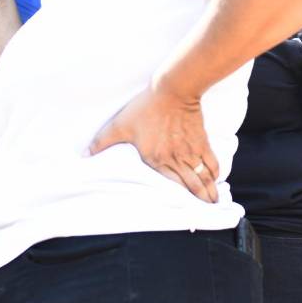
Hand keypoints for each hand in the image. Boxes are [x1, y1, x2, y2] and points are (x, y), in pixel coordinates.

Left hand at [88, 85, 219, 202]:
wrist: (172, 90)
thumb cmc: (145, 108)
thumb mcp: (119, 125)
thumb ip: (102, 142)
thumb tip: (85, 155)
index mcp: (156, 161)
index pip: (171, 187)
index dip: (180, 201)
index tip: (186, 211)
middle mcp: (176, 160)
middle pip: (192, 186)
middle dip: (201, 201)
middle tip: (207, 210)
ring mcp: (191, 152)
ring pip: (203, 178)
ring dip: (210, 191)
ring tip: (215, 201)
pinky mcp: (202, 141)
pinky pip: (212, 161)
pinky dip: (215, 172)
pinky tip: (217, 178)